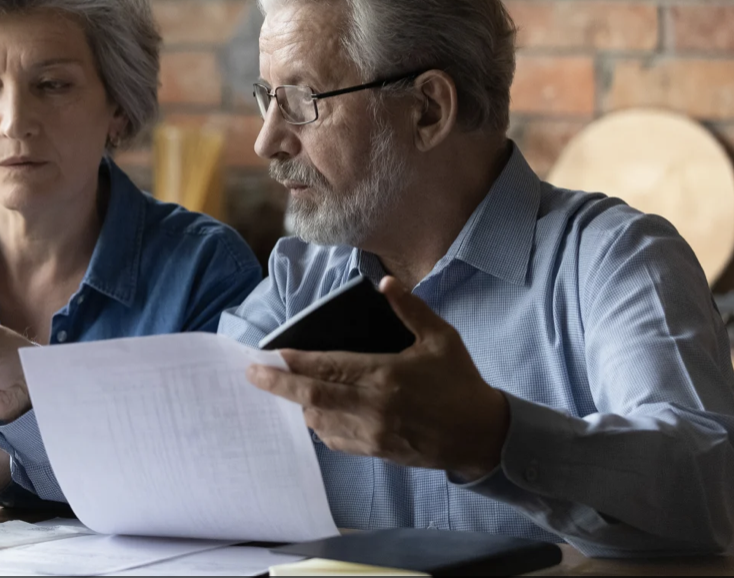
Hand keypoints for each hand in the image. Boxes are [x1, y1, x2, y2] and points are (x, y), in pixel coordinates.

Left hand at [246, 276, 509, 480]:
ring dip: (297, 405)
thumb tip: (386, 282)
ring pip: (318, 421)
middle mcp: (373, 407)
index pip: (328, 368)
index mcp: (385, 375)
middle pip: (311, 397)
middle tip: (251, 374)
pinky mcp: (376, 452)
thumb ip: (410, 310)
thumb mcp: (441, 339)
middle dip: (277, 385)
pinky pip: (335, 440)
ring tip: (282, 389)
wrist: (482, 436)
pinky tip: (312, 412)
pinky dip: (318, 425)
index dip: (296, 362)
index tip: (270, 355)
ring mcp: (372, 433)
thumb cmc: (460, 383)